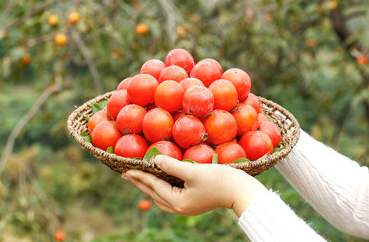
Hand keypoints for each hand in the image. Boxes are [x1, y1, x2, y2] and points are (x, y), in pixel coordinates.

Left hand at [122, 155, 266, 216]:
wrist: (241, 191)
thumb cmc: (219, 180)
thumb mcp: (194, 171)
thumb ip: (173, 166)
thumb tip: (155, 160)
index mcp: (178, 202)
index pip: (154, 186)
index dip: (140, 175)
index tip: (126, 168)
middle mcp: (181, 207)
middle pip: (154, 194)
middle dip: (141, 183)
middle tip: (127, 174)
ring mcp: (188, 206)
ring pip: (162, 197)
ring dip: (150, 187)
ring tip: (141, 178)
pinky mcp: (194, 202)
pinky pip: (171, 196)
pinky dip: (162, 188)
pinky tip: (162, 181)